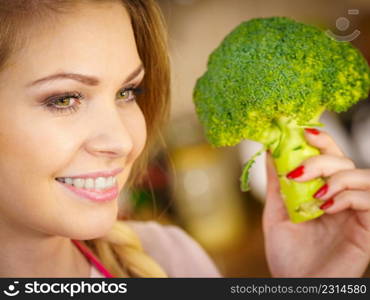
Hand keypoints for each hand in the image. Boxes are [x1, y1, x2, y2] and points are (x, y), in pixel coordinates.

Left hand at [262, 129, 369, 276]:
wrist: (295, 286)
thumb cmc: (287, 255)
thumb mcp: (276, 214)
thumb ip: (277, 184)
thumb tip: (269, 152)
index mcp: (322, 193)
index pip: (328, 158)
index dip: (320, 141)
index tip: (303, 131)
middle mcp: (341, 199)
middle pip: (345, 161)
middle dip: (322, 157)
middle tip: (299, 171)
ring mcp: (356, 213)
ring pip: (363, 176)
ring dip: (337, 177)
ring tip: (314, 195)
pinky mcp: (367, 229)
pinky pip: (369, 201)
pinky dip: (349, 197)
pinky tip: (327, 208)